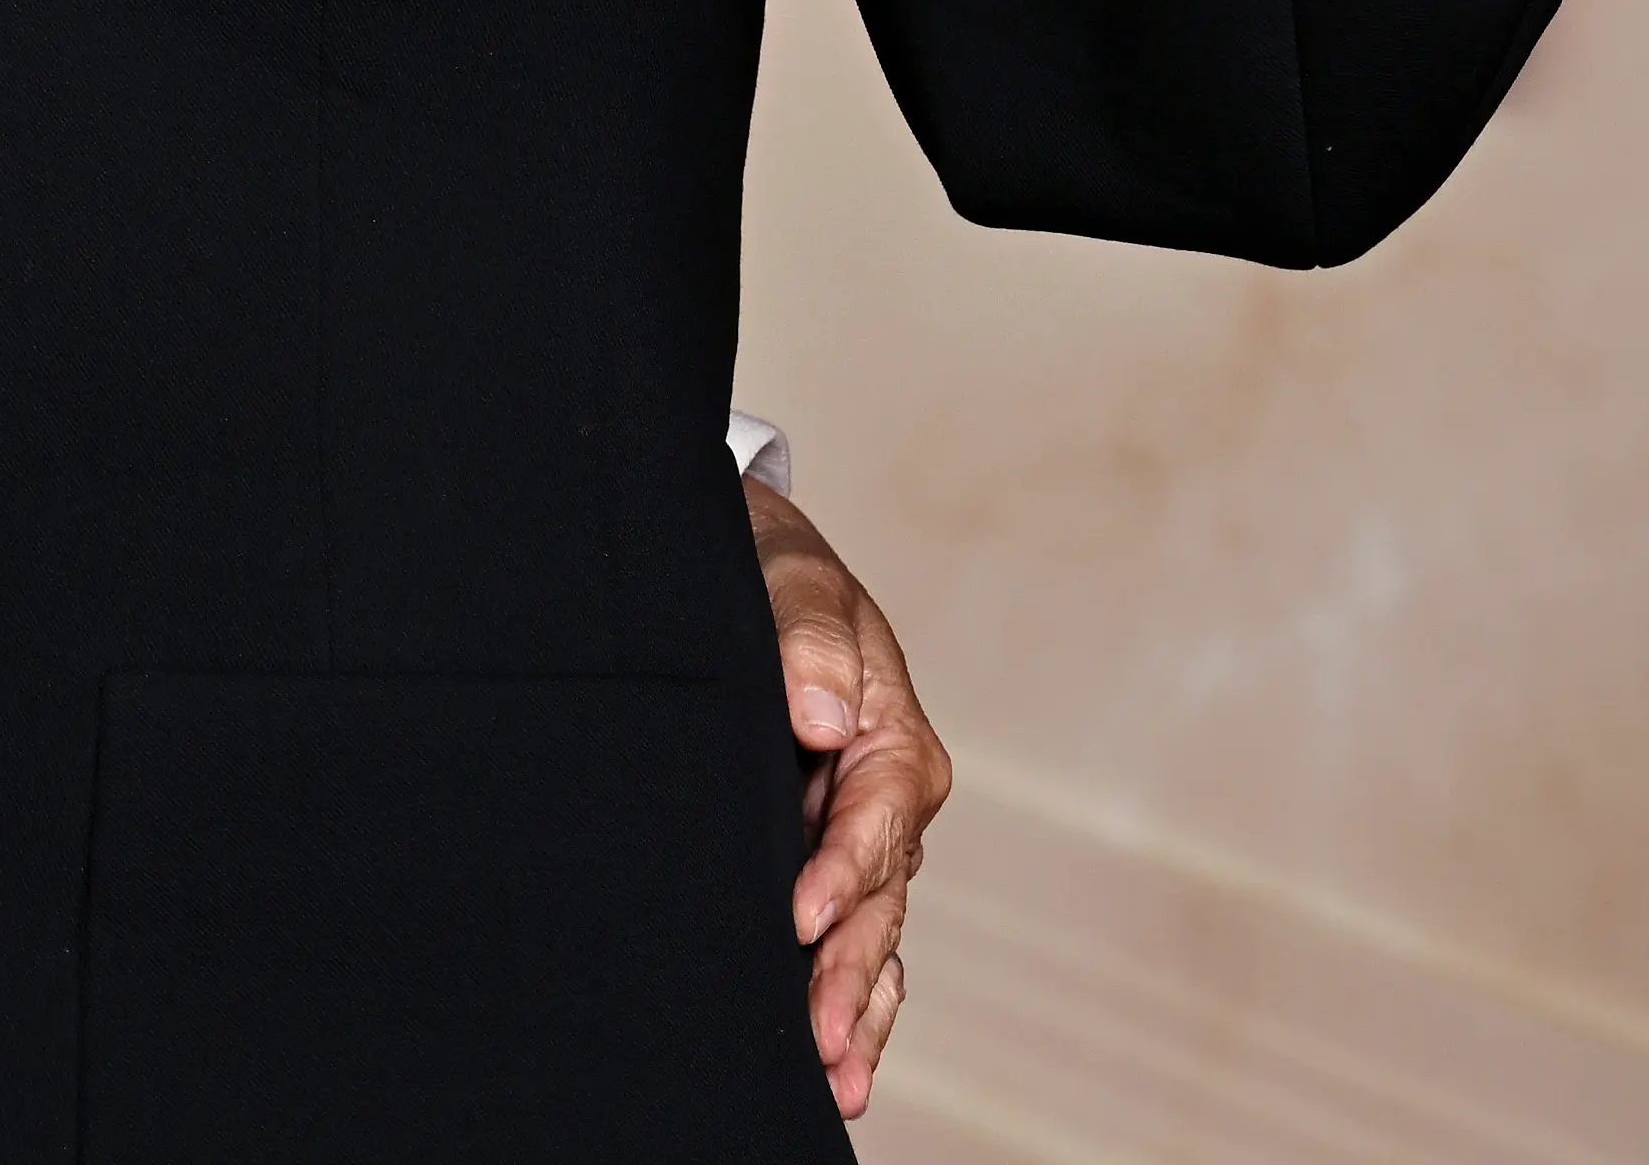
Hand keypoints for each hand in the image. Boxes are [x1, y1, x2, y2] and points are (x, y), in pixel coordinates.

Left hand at [753, 476, 951, 1116]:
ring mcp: (858, 841)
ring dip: (856, 1008)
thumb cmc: (776, 570)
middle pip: (877, 900)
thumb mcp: (795, 580)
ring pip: (869, 937)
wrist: (754, 569)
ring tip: (835, 1080)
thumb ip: (812, 638)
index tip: (802, 917)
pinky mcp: (825, 861)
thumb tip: (822, 713)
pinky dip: (855, 1000)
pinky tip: (838, 1063)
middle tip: (821, 1039)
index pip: (876, 821)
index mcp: (894, 742)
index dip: (842, 872)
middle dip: (850, 972)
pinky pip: (852, 938)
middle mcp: (887, 804)